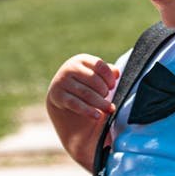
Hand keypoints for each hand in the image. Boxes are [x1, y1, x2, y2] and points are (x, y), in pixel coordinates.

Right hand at [46, 55, 120, 169]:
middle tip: (109, 99)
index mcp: (81, 59)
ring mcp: (62, 81)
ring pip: (86, 93)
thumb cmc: (84, 83)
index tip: (113, 87)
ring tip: (109, 109)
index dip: (109, 77)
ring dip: (100, 103)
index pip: (100, 66)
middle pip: (94, 80)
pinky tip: (97, 115)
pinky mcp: (57, 95)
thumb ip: (107, 72)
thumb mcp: (94, 74)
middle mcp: (70, 68)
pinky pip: (75, 104)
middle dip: (105, 92)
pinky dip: (88, 110)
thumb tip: (117, 73)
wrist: (61, 95)